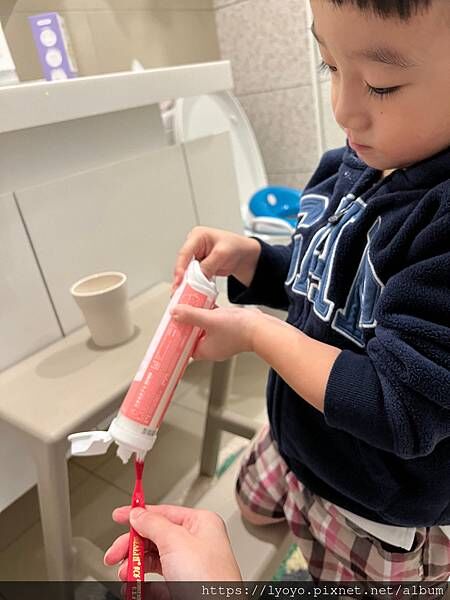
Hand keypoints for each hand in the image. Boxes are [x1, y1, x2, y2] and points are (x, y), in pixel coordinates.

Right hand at [104, 504, 241, 581]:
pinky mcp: (184, 587)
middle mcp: (196, 543)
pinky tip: (135, 588)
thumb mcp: (175, 541)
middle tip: (114, 554)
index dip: (139, 513)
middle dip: (132, 545)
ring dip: (135, 566)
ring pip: (154, 560)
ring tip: (125, 574)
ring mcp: (189, 566)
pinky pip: (157, 582)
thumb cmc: (209, 579)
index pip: (164, 512)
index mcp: (201, 524)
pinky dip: (143, 584)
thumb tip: (138, 514)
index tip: (119, 515)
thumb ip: (153, 524)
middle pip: (155, 537)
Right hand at [172, 226, 260, 291]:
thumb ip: (208, 265)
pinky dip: (193, 284)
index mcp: (197, 236)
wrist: (244, 255)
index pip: (185, 253)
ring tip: (183, 294)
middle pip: (183, 263)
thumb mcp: (222, 254)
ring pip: (186, 271)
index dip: (180, 267)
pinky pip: (193, 276)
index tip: (179, 280)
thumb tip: (197, 277)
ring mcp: (196, 257)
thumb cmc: (235, 247)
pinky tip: (192, 292)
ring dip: (186, 282)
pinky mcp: (199, 267)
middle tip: (178, 291)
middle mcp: (194, 246)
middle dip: (181, 277)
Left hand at [172, 305, 261, 360]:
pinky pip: (214, 323)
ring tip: (190, 307)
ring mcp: (222, 339)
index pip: (184, 346)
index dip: (177, 336)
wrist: (261, 328)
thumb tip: (175, 312)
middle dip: (187, 325)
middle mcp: (213, 347)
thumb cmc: (239, 330)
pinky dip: (209, 315)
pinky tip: (207, 304)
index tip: (171, 327)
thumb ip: (191, 315)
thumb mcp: (209, 320)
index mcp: (205, 351)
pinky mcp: (229, 331)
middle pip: (193, 336)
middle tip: (179, 314)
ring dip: (198, 318)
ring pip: (204, 328)